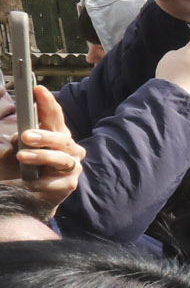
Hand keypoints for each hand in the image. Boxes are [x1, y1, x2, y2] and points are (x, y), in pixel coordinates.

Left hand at [1, 87, 82, 214]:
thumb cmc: (29, 168)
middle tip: (25, 136)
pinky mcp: (69, 184)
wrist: (34, 198)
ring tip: (23, 157)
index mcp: (57, 134)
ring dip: (42, 157)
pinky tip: (29, 182)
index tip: (37, 89)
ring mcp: (72, 166)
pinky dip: (40, 181)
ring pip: (61, 158)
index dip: (48, 102)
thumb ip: (21, 140)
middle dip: (44, 136)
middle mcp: (69, 148)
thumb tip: (19, 137)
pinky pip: (56, 181)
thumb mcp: (22, 149)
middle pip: (61, 138)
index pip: (55, 115)